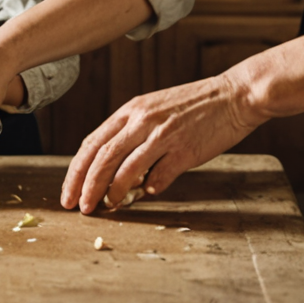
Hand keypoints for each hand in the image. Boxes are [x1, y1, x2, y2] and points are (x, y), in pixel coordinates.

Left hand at [60, 72, 264, 214]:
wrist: (234, 95)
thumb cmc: (194, 105)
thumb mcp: (155, 110)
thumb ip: (133, 135)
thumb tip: (114, 169)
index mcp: (131, 110)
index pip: (92, 143)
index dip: (76, 171)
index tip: (69, 192)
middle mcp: (142, 120)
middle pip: (102, 158)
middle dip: (85, 186)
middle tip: (79, 207)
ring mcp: (163, 135)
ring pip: (125, 169)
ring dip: (111, 192)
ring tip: (106, 206)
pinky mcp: (185, 150)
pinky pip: (159, 176)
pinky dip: (149, 188)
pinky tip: (146, 195)